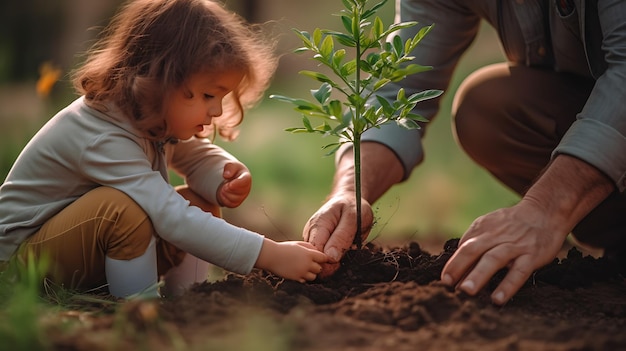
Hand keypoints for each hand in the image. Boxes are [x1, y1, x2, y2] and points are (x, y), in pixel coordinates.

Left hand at [216, 162, 250, 207]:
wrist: (230, 178)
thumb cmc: (232, 171)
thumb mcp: (231, 166)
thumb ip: (229, 167)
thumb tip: (226, 175)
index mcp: (246, 177)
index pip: (245, 181)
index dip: (237, 184)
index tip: (229, 184)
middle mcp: (247, 188)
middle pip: (239, 192)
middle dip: (229, 189)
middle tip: (224, 185)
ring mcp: (242, 196)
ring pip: (234, 199)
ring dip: (226, 194)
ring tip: (224, 188)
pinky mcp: (237, 202)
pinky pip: (230, 204)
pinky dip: (224, 199)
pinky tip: (224, 193)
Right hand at [255, 239, 329, 282]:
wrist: (272, 256)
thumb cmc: (284, 248)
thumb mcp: (298, 244)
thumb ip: (309, 247)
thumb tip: (317, 251)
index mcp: (309, 253)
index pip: (324, 258)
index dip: (322, 258)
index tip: (319, 259)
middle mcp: (307, 264)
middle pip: (319, 269)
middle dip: (316, 266)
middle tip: (310, 264)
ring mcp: (302, 272)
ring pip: (313, 277)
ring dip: (310, 273)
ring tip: (304, 269)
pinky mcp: (296, 278)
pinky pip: (305, 281)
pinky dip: (303, 278)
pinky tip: (298, 273)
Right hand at [303, 192, 373, 276]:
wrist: (350, 200)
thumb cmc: (353, 207)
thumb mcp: (353, 218)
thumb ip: (342, 237)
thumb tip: (330, 258)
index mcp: (318, 225)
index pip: (315, 252)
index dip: (327, 262)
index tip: (342, 259)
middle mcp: (310, 233)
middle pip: (315, 258)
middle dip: (332, 263)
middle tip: (348, 252)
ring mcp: (312, 238)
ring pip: (320, 259)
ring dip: (335, 260)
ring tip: (348, 248)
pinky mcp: (318, 243)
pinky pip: (324, 257)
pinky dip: (335, 258)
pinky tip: (344, 250)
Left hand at [440, 155, 614, 304]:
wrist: (545, 211)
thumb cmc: (513, 225)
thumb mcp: (490, 227)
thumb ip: (474, 243)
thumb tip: (456, 267)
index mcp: (482, 228)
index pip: (464, 247)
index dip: (452, 264)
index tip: (444, 281)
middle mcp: (495, 236)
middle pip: (473, 250)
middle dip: (458, 267)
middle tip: (446, 285)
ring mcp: (514, 245)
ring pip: (493, 259)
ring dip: (478, 275)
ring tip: (466, 291)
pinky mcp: (532, 255)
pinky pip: (519, 271)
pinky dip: (507, 285)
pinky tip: (497, 299)